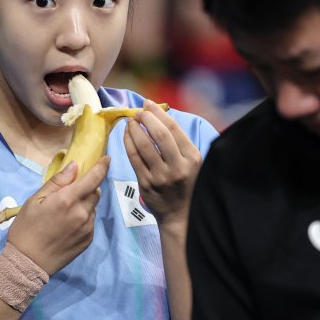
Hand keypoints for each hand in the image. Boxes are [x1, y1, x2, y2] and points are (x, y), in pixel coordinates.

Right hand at [6, 157, 108, 275]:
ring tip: (66, 212)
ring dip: (86, 203)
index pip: (93, 178)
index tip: (107, 158)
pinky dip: (84, 217)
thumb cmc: (26, 229)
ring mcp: (87, 228)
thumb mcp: (35, 200)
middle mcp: (82, 213)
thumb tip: (75, 166)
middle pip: (96, 192)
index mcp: (68, 200)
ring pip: (93, 207)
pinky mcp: (88, 240)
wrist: (27, 264)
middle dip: (89, 187)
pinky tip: (68, 225)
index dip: (102, 166)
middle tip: (72, 191)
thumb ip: (57, 182)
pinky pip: (91, 222)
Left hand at [123, 101, 202, 227]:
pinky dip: (128, 142)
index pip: (174, 130)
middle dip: (147, 118)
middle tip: (139, 111)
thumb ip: (180, 143)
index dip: (159, 113)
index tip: (149, 104)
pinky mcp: (146, 184)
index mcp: (192, 158)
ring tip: (131, 120)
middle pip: (160, 135)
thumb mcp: (193, 163)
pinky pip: (134, 158)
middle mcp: (178, 167)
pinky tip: (126, 134)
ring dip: (134, 128)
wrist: (180, 215)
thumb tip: (161, 117)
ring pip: (144, 145)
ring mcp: (160, 177)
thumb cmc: (186, 184)